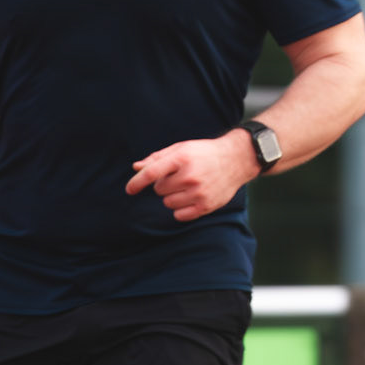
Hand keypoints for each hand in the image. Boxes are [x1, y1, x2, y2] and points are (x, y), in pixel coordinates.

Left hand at [126, 133, 258, 222]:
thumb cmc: (203, 153)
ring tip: (186, 186)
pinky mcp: (206, 206)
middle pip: (159, 190)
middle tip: (178, 177)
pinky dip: (180, 209)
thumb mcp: (181, 149)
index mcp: (182, 158)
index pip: (152, 173)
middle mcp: (190, 176)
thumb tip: (136, 168)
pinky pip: (180, 215)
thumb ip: (157, 158)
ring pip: (168, 203)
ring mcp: (199, 192)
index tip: (129, 190)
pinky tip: (189, 198)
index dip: (137, 182)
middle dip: (164, 184)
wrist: (235, 160)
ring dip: (172, 196)